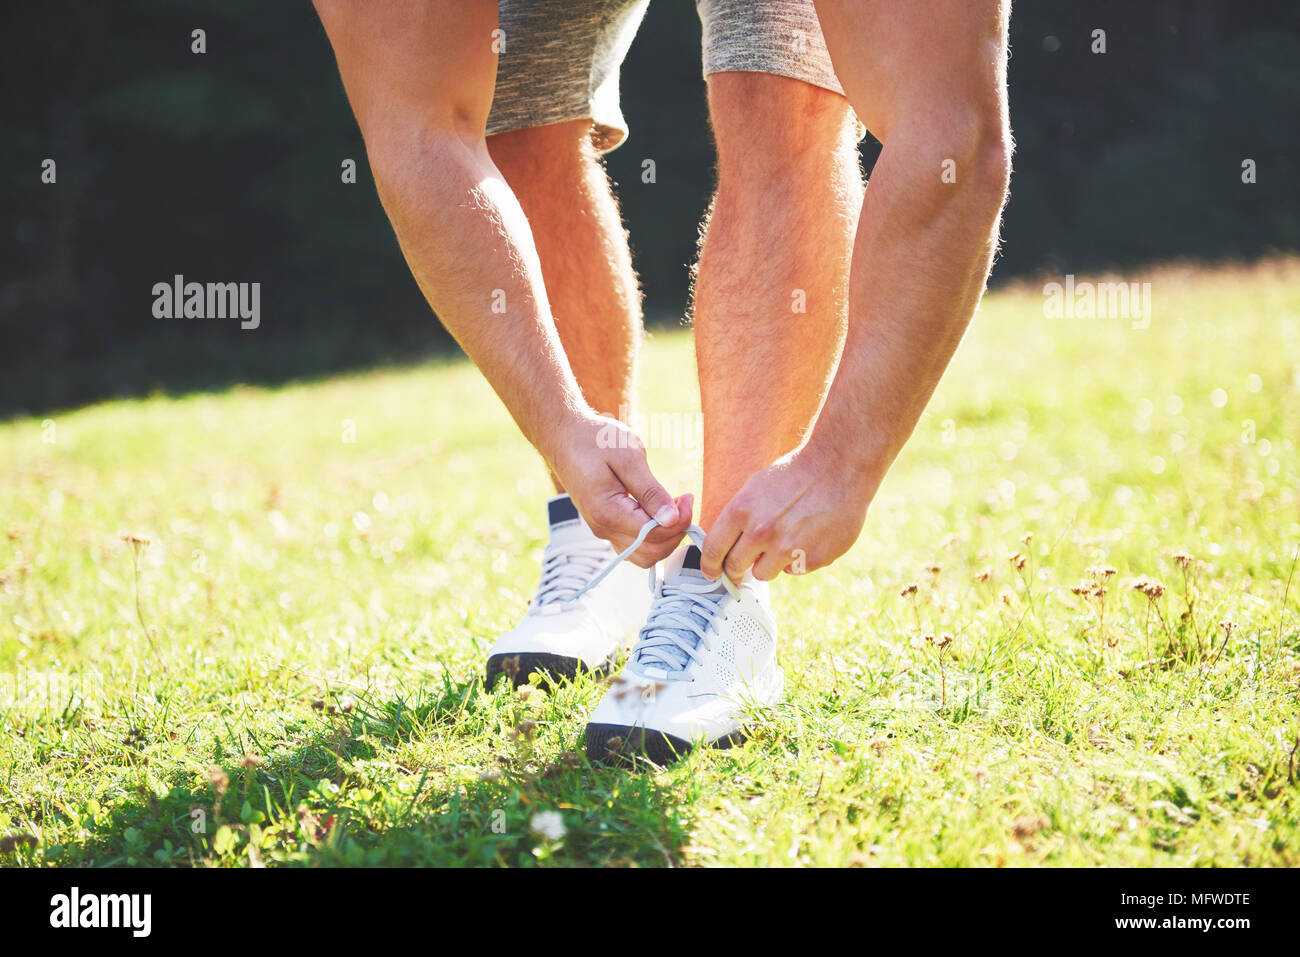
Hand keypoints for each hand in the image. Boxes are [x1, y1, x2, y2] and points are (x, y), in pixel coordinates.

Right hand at [545, 412, 693, 565]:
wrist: (564, 436)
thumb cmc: (593, 440)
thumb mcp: (628, 457)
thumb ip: (650, 491)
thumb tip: (672, 519)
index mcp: (608, 512)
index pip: (654, 534)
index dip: (680, 520)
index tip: (688, 498)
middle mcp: (603, 528)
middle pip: (650, 553)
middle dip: (675, 533)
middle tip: (683, 503)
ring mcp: (602, 529)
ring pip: (642, 555)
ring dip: (665, 537)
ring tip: (673, 508)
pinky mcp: (605, 525)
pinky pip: (633, 545)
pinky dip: (652, 536)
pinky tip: (658, 512)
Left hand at [700, 441, 877, 581]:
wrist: (838, 467)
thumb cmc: (795, 474)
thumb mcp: (755, 488)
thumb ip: (739, 520)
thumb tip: (728, 548)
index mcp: (742, 510)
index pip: (713, 550)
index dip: (709, 565)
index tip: (711, 572)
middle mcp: (762, 532)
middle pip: (735, 567)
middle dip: (736, 568)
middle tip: (742, 564)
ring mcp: (788, 548)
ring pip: (764, 573)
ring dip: (768, 563)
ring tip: (783, 541)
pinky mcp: (812, 558)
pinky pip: (794, 570)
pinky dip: (797, 559)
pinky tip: (808, 537)